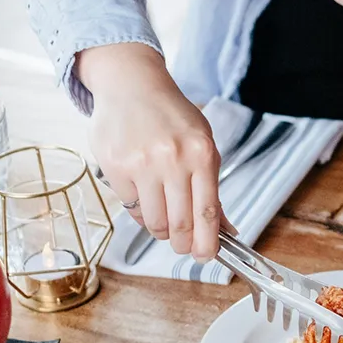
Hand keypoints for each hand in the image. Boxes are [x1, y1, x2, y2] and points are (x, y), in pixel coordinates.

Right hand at [78, 43, 223, 261]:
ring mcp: (142, 163)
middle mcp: (172, 159)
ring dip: (161, 230)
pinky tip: (144, 195)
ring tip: (164, 219)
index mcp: (201, 154)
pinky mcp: (115, 166)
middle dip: (183, 243)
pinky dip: (140, 211)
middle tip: (183, 246)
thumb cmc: (172, 118)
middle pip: (181, 224)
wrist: (132, 85)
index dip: (207, 243)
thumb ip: (213, 189)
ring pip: (154, 221)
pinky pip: (131, 208)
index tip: (206, 256)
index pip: (207, 212)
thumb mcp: (203, 145)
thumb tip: (227, 230)